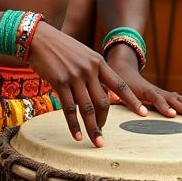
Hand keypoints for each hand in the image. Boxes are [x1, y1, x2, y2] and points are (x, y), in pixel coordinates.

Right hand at [27, 22, 150, 146]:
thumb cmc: (61, 48)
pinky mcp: (59, 82)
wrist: (39, 38)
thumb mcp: (84, 56)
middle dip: (104, 121)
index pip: (120, 85)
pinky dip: (74, 125)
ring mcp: (74, 76)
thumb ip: (94, 73)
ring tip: (97, 142)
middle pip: (103, 102)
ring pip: (87, 108)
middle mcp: (89, 70)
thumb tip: (104, 95)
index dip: (132, 101)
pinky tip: (78, 136)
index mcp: (98, 62)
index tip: (143, 113)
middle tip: (104, 135)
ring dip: (93, 128)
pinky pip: (69, 109)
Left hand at [105, 46, 181, 118]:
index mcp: (141, 90)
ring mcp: (160, 92)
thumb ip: (112, 95)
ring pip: (178, 97)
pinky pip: (178, 99)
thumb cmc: (114, 82)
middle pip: (171, 97)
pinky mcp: (162, 94)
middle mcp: (154, 90)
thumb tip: (110, 99)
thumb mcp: (111, 88)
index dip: (163, 105)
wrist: (121, 67)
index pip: (154, 97)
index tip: (171, 114)